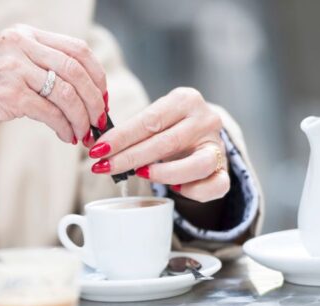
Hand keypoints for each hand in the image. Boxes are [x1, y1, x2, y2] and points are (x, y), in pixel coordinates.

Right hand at [0, 24, 106, 142]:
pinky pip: (51, 113)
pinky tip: (65, 136)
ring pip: (68, 94)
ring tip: (82, 133)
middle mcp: (21, 46)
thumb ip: (37, 66)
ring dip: (82, 118)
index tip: (101, 96)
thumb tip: (78, 90)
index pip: (77, 49)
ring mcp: (15, 69)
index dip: (97, 75)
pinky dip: (64, 128)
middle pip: (78, 70)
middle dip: (95, 100)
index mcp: (24, 35)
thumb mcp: (6, 62)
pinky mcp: (10, 95)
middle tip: (99, 119)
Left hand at [85, 87, 228, 201]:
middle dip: (130, 158)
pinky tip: (174, 189)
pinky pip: (214, 186)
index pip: (149, 120)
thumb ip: (129, 131)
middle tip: (105, 168)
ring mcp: (218, 145)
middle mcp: (206, 119)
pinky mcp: (225, 170)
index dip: (121, 138)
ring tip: (140, 175)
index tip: (97, 150)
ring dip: (164, 174)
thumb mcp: (152, 121)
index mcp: (186, 100)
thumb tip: (93, 145)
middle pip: (166, 142)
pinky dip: (192, 191)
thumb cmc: (169, 129)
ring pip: (196, 165)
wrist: (203, 137)